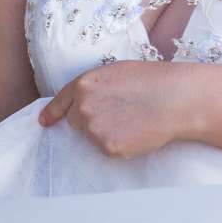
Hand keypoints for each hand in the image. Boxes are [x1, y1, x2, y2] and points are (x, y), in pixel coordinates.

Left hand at [37, 61, 193, 158]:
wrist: (176, 99)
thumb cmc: (153, 81)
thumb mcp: (117, 73)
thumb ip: (95, 87)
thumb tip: (84, 102)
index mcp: (84, 85)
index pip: (60, 102)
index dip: (52, 113)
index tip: (45, 123)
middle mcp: (82, 108)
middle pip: (76, 121)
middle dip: (90, 121)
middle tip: (119, 115)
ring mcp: (94, 130)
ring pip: (92, 137)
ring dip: (106, 133)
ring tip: (132, 121)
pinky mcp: (108, 148)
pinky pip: (108, 150)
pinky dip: (120, 145)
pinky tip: (137, 133)